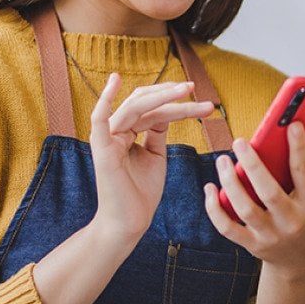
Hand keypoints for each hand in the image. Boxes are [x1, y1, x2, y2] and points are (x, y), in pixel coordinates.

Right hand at [90, 74, 214, 240]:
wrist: (130, 223)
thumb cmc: (141, 193)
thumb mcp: (155, 156)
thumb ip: (156, 132)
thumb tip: (166, 112)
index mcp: (128, 132)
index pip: (153, 109)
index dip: (177, 103)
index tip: (204, 103)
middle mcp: (116, 131)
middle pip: (144, 103)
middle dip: (171, 94)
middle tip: (194, 87)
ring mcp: (107, 138)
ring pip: (135, 107)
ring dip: (161, 96)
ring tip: (187, 90)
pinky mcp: (102, 149)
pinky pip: (99, 118)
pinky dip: (104, 98)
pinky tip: (115, 80)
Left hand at [204, 121, 304, 273]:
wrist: (299, 260)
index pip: (304, 172)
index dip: (298, 147)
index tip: (291, 125)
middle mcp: (291, 221)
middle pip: (269, 192)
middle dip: (252, 165)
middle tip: (239, 141)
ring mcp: (270, 235)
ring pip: (245, 208)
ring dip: (230, 183)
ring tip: (222, 160)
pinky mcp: (251, 244)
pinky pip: (227, 227)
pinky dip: (214, 208)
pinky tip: (210, 188)